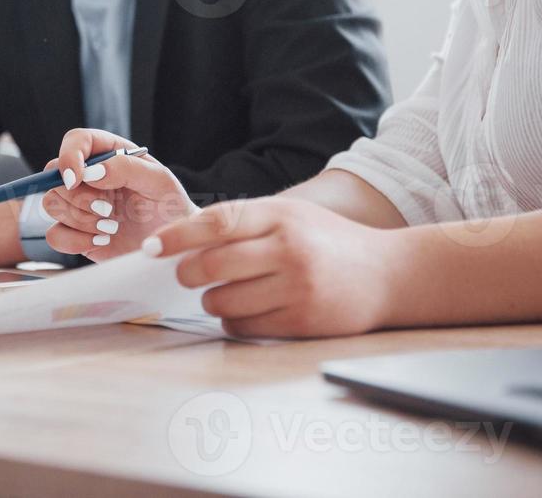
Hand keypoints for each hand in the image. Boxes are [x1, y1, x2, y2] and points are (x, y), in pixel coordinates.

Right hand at [40, 128, 196, 260]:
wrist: (172, 247)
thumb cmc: (170, 208)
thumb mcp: (160, 182)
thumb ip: (127, 168)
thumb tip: (91, 172)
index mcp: (109, 154)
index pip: (76, 140)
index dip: (69, 156)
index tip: (77, 179)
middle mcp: (89, 176)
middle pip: (55, 175)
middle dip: (78, 197)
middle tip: (107, 210)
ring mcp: (79, 205)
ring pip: (52, 204)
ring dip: (80, 219)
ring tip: (110, 228)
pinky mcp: (75, 233)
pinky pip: (54, 235)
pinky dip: (74, 241)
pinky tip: (101, 241)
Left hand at [147, 197, 402, 337]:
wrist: (390, 274)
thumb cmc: (329, 241)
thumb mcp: (291, 215)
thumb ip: (245, 222)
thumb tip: (184, 241)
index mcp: (280, 215)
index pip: (216, 221)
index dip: (177, 235)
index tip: (151, 247)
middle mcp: (287, 249)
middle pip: (211, 265)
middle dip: (187, 274)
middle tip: (184, 275)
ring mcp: (296, 288)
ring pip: (222, 300)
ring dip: (211, 300)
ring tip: (220, 293)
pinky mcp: (302, 322)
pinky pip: (244, 327)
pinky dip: (234, 321)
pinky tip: (244, 310)